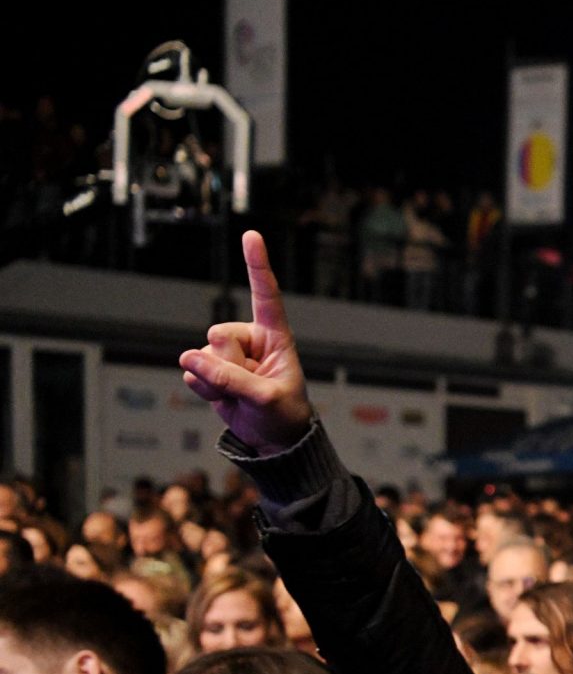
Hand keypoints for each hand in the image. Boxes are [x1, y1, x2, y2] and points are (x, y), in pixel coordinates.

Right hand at [178, 231, 311, 455]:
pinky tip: (225, 399)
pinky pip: (192, 374)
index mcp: (275, 335)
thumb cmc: (283, 414)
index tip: (251, 235)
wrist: (272, 439)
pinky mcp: (209, 370)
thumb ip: (231, 378)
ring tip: (241, 394)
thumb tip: (189, 360)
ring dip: (218, 381)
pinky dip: (206, 391)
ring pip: (202, 355)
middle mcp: (248, 339)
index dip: (257, 265)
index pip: (265, 295)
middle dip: (227, 364)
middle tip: (250, 385)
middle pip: (218, 334)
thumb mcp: (265, 398)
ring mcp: (226, 354)